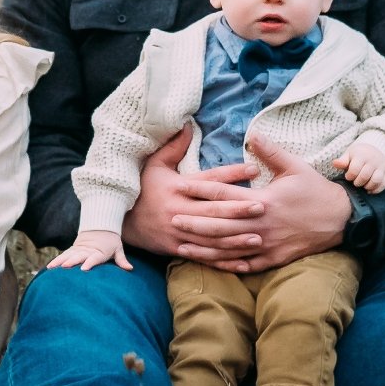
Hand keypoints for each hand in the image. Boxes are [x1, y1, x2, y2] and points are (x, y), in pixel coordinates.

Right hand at [49, 229, 131, 271]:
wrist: (101, 226)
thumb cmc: (111, 240)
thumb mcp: (118, 248)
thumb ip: (122, 259)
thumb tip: (130, 268)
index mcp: (99, 252)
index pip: (94, 258)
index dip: (90, 263)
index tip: (84, 268)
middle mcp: (87, 251)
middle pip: (78, 256)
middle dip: (71, 262)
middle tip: (64, 267)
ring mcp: (79, 250)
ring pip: (68, 256)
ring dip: (60, 262)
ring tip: (51, 268)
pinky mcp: (73, 250)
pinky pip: (64, 255)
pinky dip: (57, 260)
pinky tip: (49, 268)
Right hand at [122, 130, 262, 259]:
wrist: (122, 222)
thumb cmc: (144, 189)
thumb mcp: (155, 165)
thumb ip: (173, 146)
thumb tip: (186, 123)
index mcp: (177, 187)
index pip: (208, 180)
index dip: (231, 174)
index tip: (253, 169)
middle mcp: (179, 210)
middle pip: (212, 210)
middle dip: (238, 209)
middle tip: (262, 206)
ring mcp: (179, 232)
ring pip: (211, 237)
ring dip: (235, 238)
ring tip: (258, 236)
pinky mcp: (178, 248)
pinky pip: (203, 256)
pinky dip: (223, 260)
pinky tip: (243, 261)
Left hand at [168, 134, 353, 274]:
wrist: (341, 221)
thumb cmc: (316, 191)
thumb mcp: (295, 166)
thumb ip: (271, 152)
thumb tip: (253, 134)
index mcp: (264, 201)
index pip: (224, 194)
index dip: (200, 189)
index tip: (180, 185)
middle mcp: (261, 225)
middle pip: (219, 225)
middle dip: (193, 221)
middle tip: (171, 218)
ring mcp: (266, 245)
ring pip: (227, 248)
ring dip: (203, 247)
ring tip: (182, 244)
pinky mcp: (273, 259)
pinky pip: (244, 264)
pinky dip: (225, 265)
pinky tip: (210, 263)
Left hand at [334, 135, 384, 193]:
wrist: (375, 150)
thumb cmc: (358, 155)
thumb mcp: (349, 154)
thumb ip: (342, 161)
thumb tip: (335, 163)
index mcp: (362, 155)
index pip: (354, 169)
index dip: (349, 176)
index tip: (348, 176)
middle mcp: (373, 160)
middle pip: (364, 176)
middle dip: (357, 182)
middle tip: (355, 182)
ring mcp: (382, 167)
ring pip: (375, 181)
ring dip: (367, 186)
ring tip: (362, 185)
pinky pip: (383, 184)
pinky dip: (376, 189)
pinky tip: (369, 189)